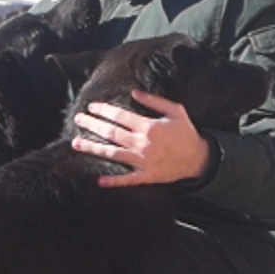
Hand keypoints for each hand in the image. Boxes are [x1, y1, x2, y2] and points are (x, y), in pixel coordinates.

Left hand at [70, 90, 209, 188]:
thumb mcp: (175, 111)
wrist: (198, 158)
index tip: (92, 107)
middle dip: (92, 125)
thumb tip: (134, 92)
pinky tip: (99, 181)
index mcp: (148, 127)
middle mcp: (142, 143)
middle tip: (78, 119)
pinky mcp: (146, 176)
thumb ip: (154, 101)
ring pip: (112, 153)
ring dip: (93, 148)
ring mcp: (142, 161)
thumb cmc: (186, 133)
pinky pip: (127, 179)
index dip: (104, 110)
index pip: (120, 116)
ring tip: (76, 143)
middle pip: (111, 133)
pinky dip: (113, 181)